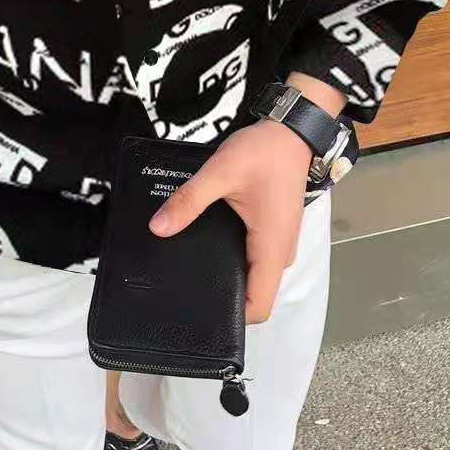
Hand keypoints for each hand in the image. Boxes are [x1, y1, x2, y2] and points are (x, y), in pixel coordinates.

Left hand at [146, 72, 345, 323]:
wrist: (290, 131)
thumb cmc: (264, 152)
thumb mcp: (221, 172)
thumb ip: (189, 200)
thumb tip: (159, 227)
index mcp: (272, 248)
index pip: (259, 307)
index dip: (232, 318)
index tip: (199, 309)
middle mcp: (280, 253)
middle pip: (253, 295)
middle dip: (222, 297)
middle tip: (183, 287)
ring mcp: (278, 243)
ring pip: (253, 276)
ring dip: (228, 276)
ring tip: (189, 267)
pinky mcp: (272, 231)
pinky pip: (253, 257)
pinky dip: (234, 258)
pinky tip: (207, 244)